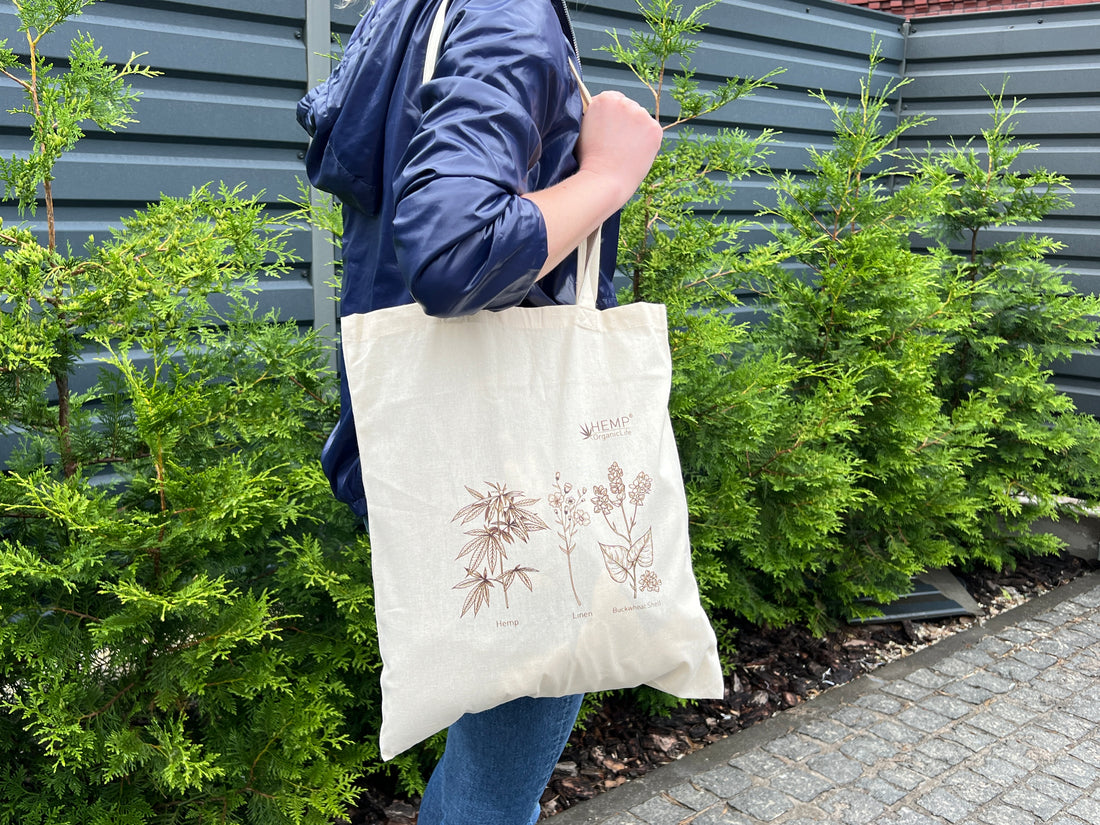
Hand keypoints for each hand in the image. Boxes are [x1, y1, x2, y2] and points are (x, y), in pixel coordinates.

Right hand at [575, 91, 662, 205]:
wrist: (605, 180)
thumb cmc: (589, 159)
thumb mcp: (583, 127)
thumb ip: (595, 114)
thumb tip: (603, 114)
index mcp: (605, 99)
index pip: (612, 99)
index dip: (609, 116)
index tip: (607, 129)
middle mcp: (625, 102)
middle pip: (628, 107)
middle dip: (624, 121)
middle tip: (616, 142)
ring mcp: (642, 115)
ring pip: (641, 119)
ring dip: (636, 130)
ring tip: (625, 150)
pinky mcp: (655, 129)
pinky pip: (651, 131)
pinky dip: (647, 141)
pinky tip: (635, 152)